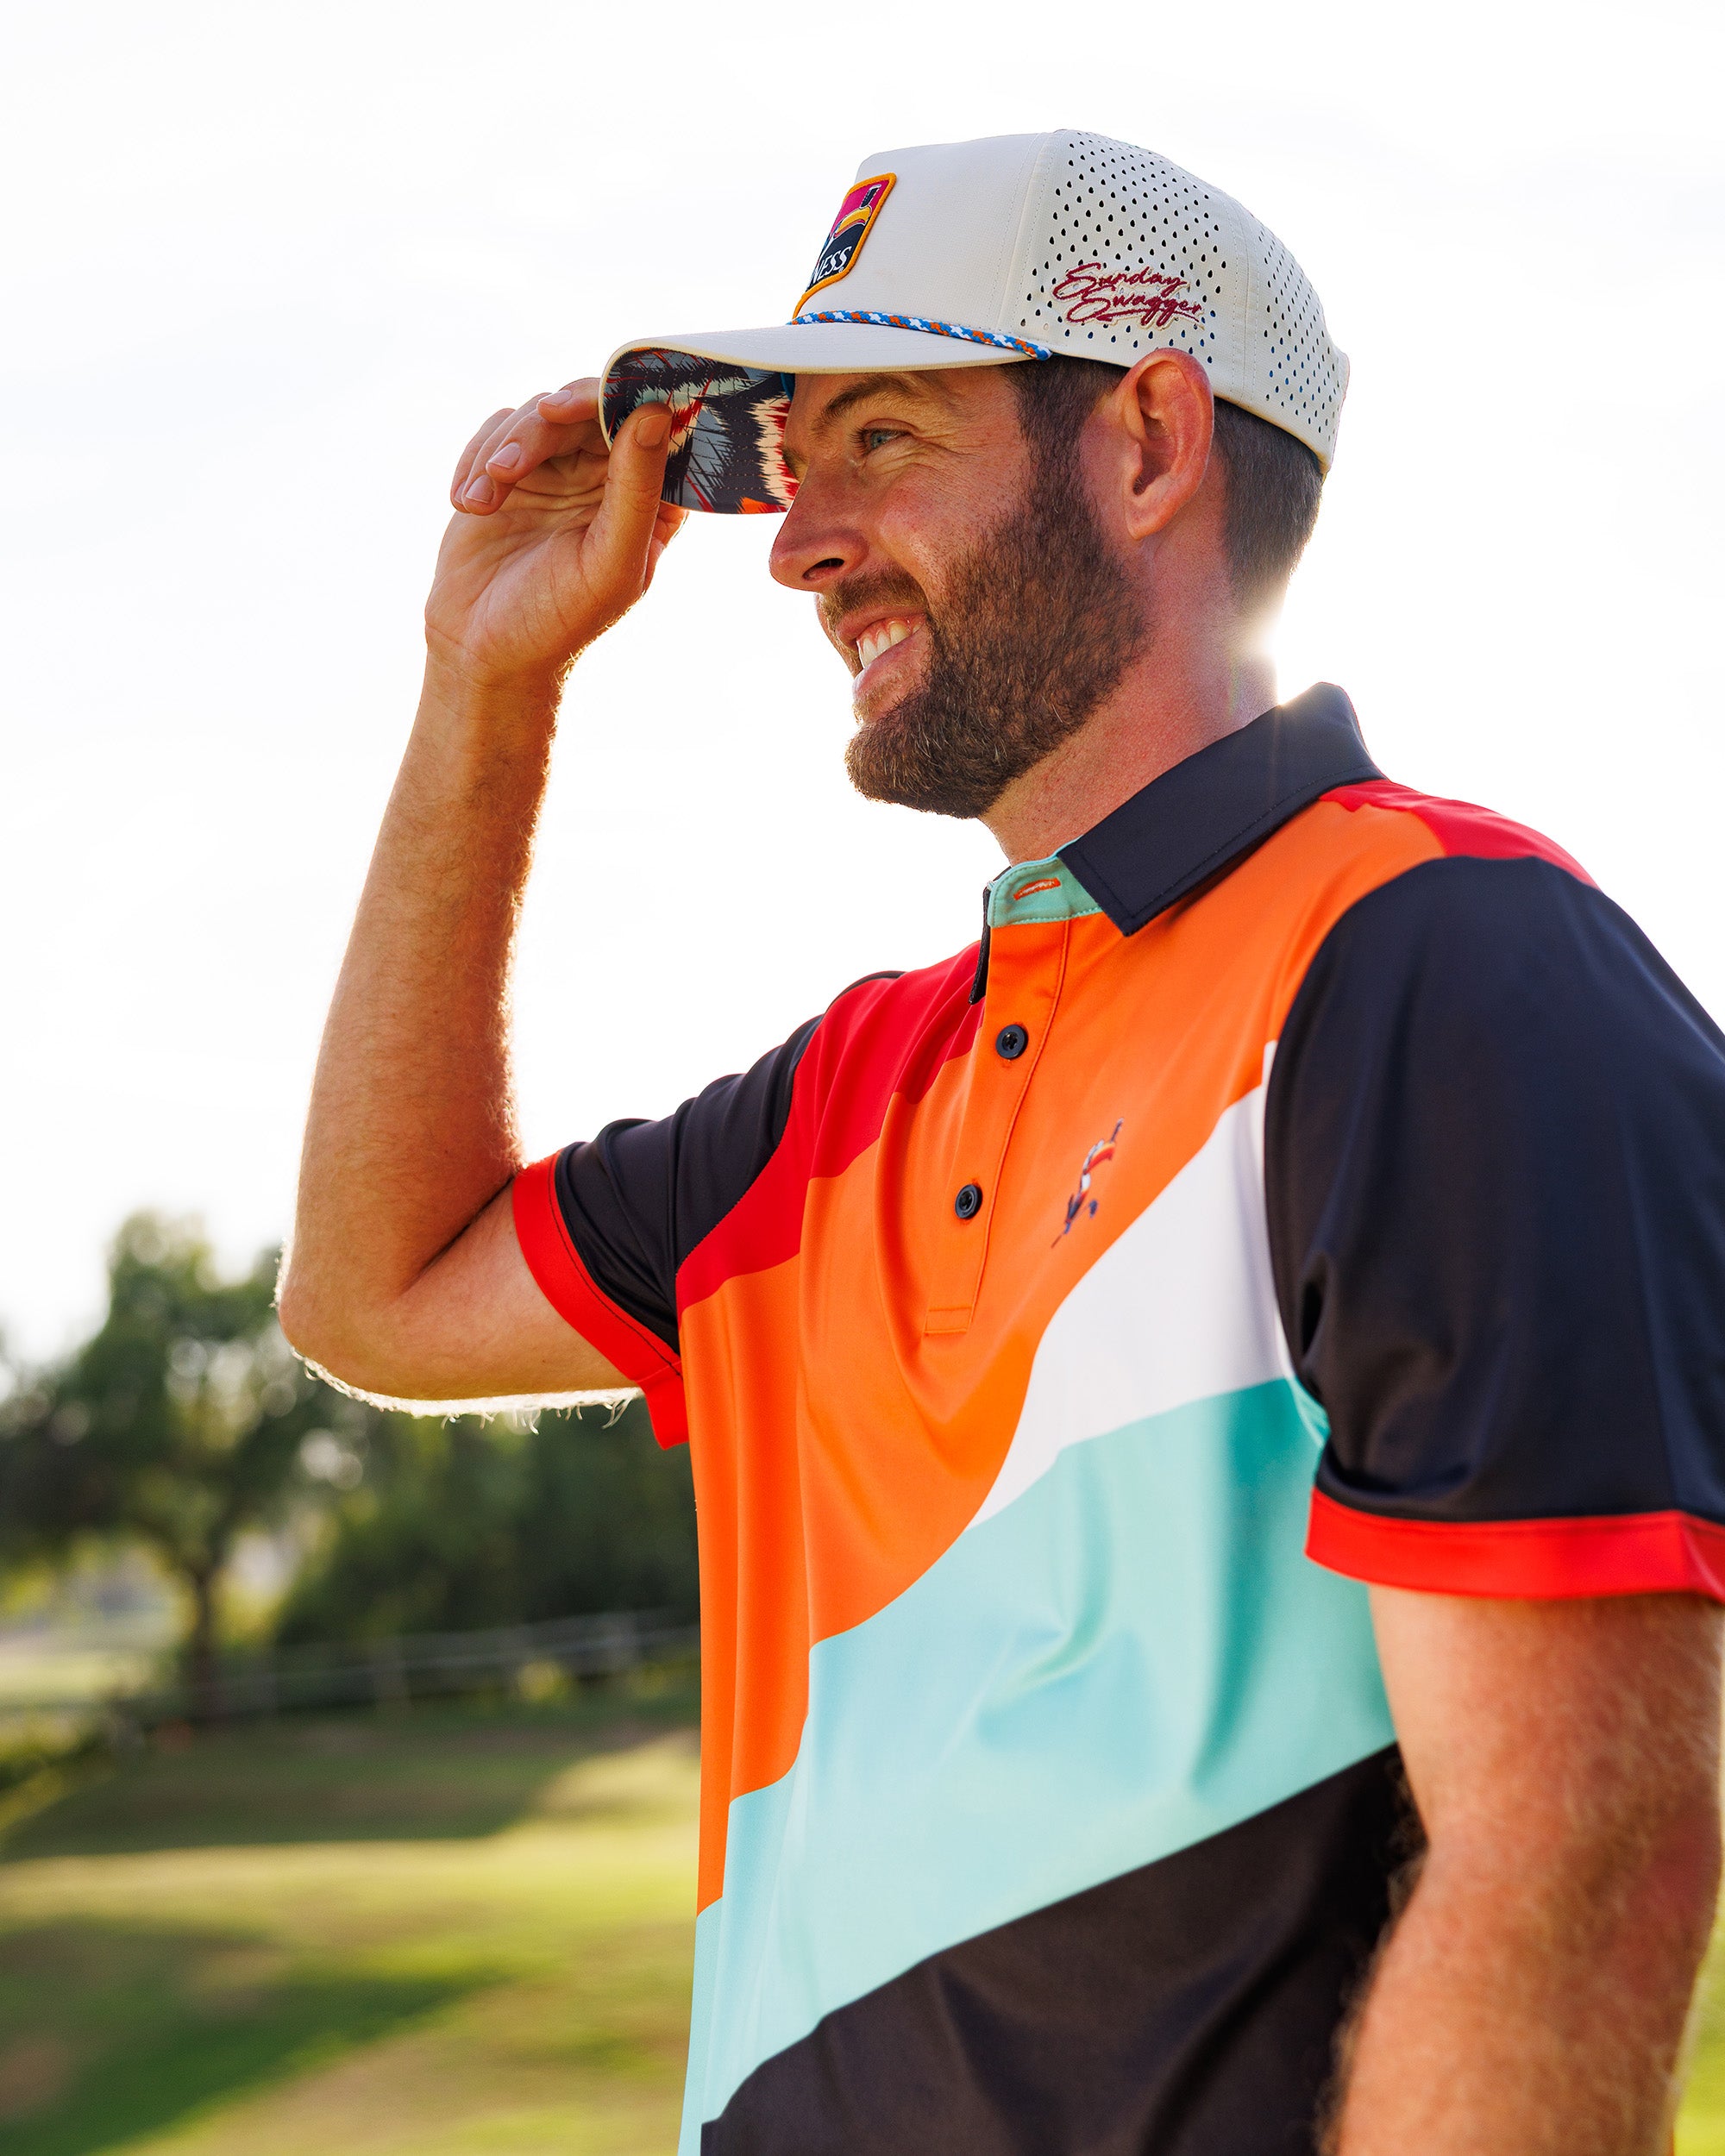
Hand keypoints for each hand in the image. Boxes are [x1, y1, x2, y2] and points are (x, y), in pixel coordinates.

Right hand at [424, 379, 686, 691]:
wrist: (483, 650)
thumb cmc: (558, 620)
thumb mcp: (609, 562)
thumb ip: (637, 490)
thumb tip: (655, 412)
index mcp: (652, 501)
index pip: (653, 426)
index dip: (622, 399)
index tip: (579, 405)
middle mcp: (610, 478)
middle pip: (588, 409)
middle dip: (547, 425)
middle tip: (518, 448)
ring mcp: (559, 471)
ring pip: (537, 414)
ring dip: (504, 450)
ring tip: (483, 504)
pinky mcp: (511, 471)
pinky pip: (496, 431)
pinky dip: (476, 460)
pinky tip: (469, 505)